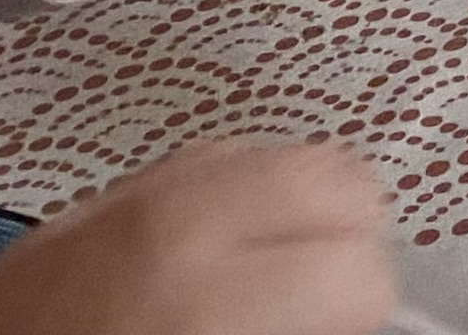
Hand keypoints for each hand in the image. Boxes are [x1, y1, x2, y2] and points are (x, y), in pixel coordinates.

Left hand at [0, 141, 392, 334]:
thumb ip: (283, 328)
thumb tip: (340, 309)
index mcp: (208, 293)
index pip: (363, 267)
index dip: (361, 310)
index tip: (335, 329)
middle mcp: (184, 216)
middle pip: (344, 175)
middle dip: (346, 241)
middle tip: (314, 298)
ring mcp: (141, 188)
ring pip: (286, 150)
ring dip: (295, 209)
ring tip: (267, 269)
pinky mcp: (105, 185)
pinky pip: (214, 158)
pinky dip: (237, 194)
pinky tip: (212, 250)